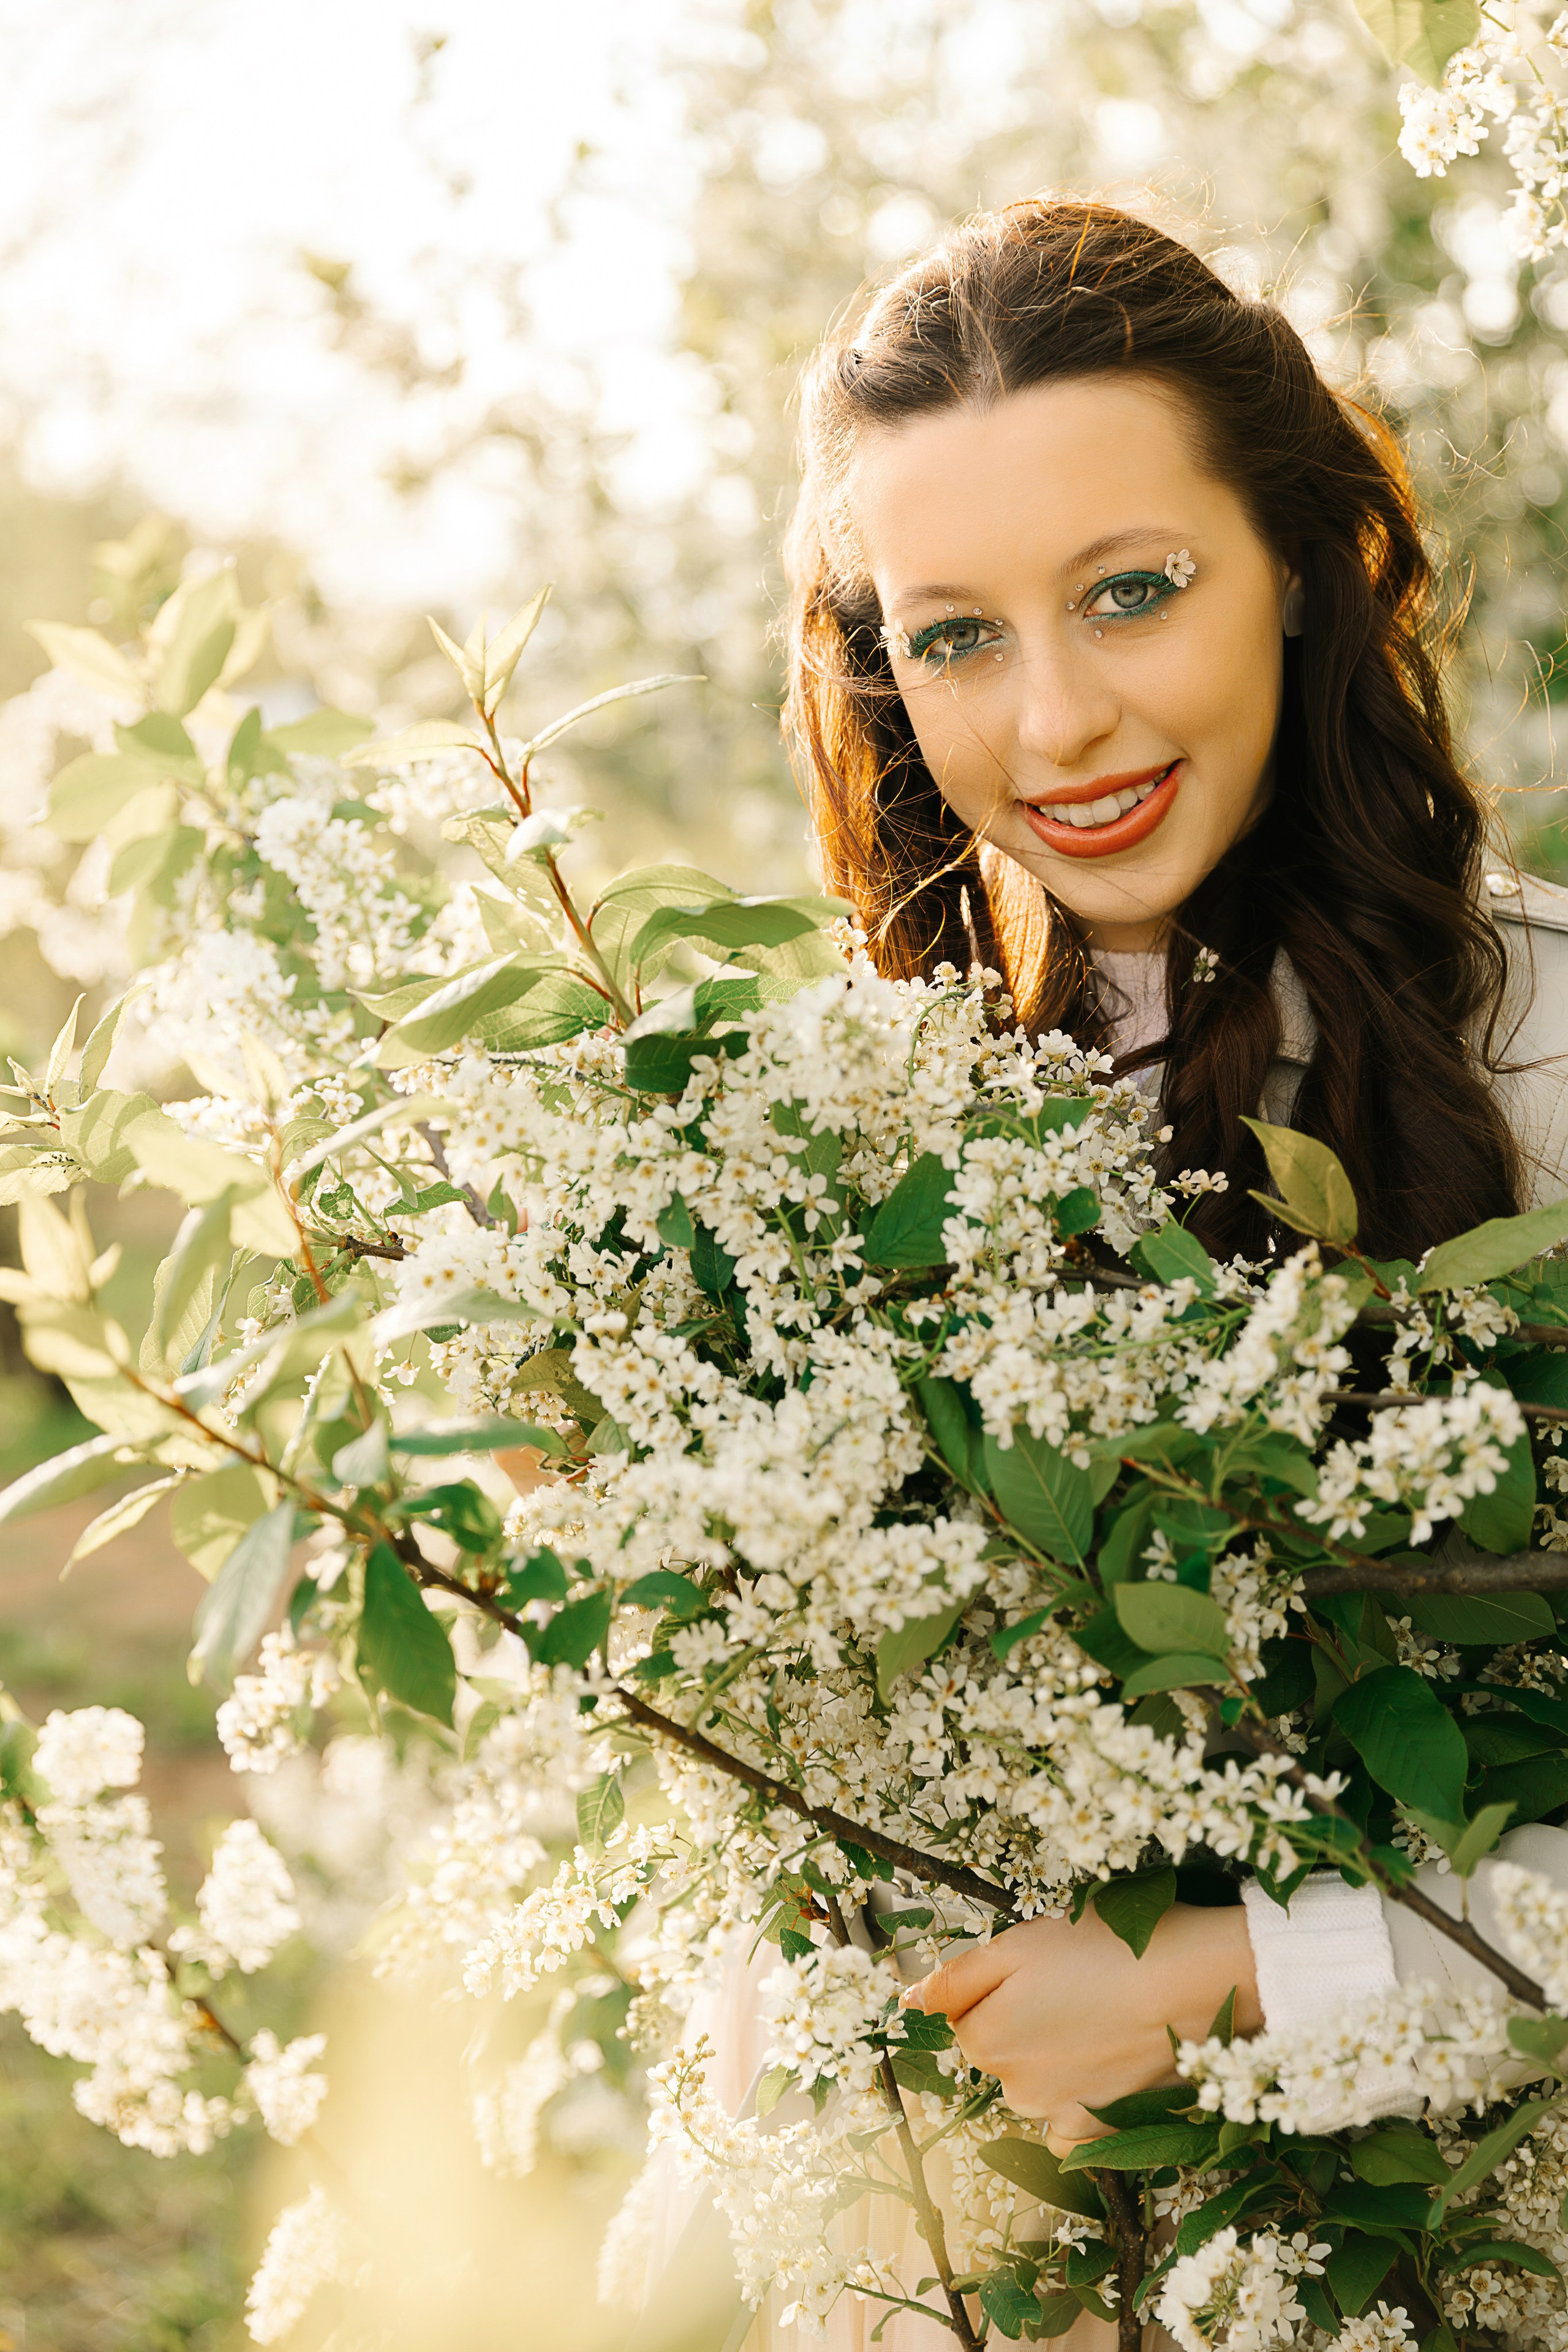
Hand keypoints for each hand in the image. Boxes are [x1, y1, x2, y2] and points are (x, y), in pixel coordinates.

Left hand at [904, 1900, 1260, 2153]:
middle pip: (1000, 2051)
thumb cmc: (1105, 1950)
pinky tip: (1106, 2061)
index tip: (1036, 1966)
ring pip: (1036, 2084)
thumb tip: (907, 2003)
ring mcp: (1062, 2116)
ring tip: (1100, 2015)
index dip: (996, 1985)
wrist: (1193, 1984)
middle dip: (1023, 2021)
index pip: (964, 2016)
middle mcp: (1015, 2090)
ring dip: (1053, 2057)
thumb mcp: (1018, 1943)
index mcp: (987, 2041)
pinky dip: (1080, 2098)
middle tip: (1075, 1984)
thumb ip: (955, 1979)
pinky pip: (1071, 2125)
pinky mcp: (1106, 2130)